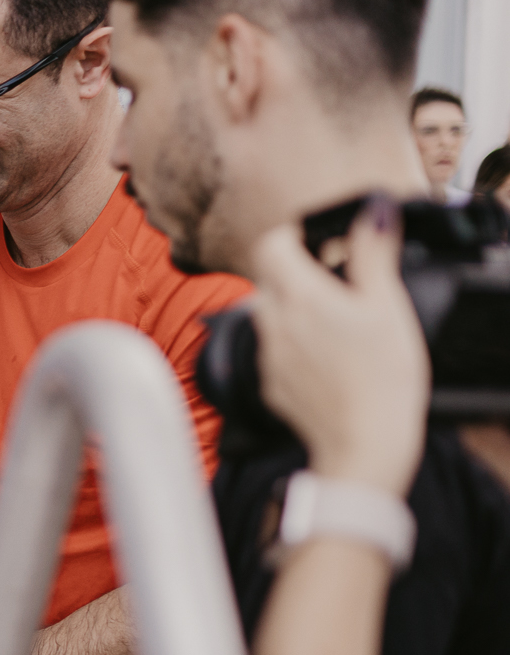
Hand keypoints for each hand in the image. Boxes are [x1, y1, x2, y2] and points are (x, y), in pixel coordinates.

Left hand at [248, 193, 427, 495]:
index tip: (320, 243)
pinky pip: (274, 349)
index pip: (270, 244)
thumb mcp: (386, 304)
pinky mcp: (270, 384)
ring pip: (269, 314)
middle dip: (299, 272)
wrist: (364, 442)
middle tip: (339, 281)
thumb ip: (372, 253)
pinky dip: (294, 343)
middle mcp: (271, 323)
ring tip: (337, 322)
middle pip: (269, 278)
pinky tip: (328, 358)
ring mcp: (267, 356)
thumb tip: (370, 212)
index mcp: (298, 296)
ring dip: (295, 308)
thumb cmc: (382, 376)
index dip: (293, 235)